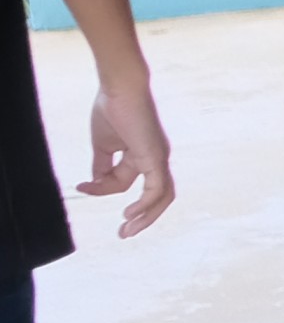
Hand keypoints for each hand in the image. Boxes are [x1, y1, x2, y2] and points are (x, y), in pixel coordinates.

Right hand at [78, 75, 170, 236]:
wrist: (119, 89)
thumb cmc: (112, 110)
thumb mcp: (103, 145)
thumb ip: (102, 165)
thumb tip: (94, 184)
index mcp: (143, 155)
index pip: (124, 181)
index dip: (102, 189)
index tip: (82, 187)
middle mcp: (156, 158)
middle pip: (157, 196)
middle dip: (143, 217)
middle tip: (124, 233)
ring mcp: (159, 158)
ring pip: (162, 196)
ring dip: (146, 216)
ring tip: (127, 228)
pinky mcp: (156, 156)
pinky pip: (157, 187)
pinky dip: (147, 203)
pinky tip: (130, 213)